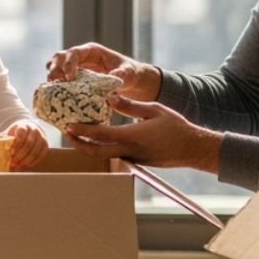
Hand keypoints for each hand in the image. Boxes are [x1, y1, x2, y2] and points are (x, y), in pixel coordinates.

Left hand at [3, 121, 47, 168]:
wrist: (29, 130)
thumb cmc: (16, 134)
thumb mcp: (9, 133)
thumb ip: (1, 137)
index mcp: (23, 126)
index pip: (21, 133)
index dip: (17, 143)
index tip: (11, 152)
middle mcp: (34, 130)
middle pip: (29, 144)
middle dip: (21, 155)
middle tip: (13, 162)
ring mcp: (41, 137)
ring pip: (35, 151)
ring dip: (26, 160)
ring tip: (18, 166)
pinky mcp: (45, 145)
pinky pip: (41, 155)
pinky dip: (33, 162)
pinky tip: (26, 166)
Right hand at [45, 42, 160, 100]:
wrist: (130, 81)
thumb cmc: (130, 73)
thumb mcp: (129, 73)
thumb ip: (123, 73)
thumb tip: (116, 74)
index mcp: (93, 51)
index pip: (75, 53)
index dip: (69, 63)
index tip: (69, 78)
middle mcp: (81, 57)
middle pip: (60, 57)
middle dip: (55, 68)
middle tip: (55, 82)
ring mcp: (76, 67)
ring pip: (56, 66)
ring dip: (52, 75)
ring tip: (53, 87)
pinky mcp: (74, 78)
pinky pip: (60, 78)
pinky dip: (55, 85)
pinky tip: (55, 94)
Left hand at [62, 93, 221, 172]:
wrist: (192, 149)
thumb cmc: (175, 126)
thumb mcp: (154, 109)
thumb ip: (129, 105)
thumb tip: (109, 96)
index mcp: (132, 137)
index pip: (100, 135)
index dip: (82, 131)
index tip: (68, 125)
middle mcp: (129, 151)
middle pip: (95, 152)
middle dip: (78, 144)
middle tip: (66, 133)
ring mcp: (132, 159)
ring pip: (103, 155)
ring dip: (88, 146)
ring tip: (77, 135)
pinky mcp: (136, 161)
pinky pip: (114, 155)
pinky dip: (102, 148)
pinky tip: (99, 137)